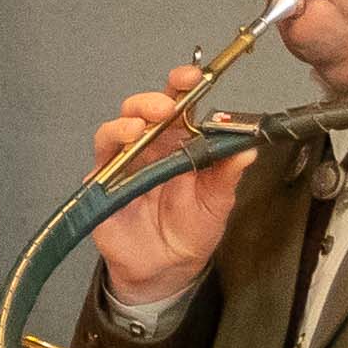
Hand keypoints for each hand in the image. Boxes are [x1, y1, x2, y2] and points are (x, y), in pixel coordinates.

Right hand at [85, 67, 251, 305]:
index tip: (193, 77)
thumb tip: (248, 149)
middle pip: (141, 111)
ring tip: (138, 129)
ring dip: (124, 124)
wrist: (166, 269)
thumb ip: (228, 175)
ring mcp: (124, 165)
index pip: (180, 107)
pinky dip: (106, 155)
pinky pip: (99, 163)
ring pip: (114, 130)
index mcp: (181, 145)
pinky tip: (118, 157)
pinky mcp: (104, 186)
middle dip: (150, 102)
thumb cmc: (192, 230)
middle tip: (166, 107)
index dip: (183, 87)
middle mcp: (150, 148)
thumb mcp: (219, 203)